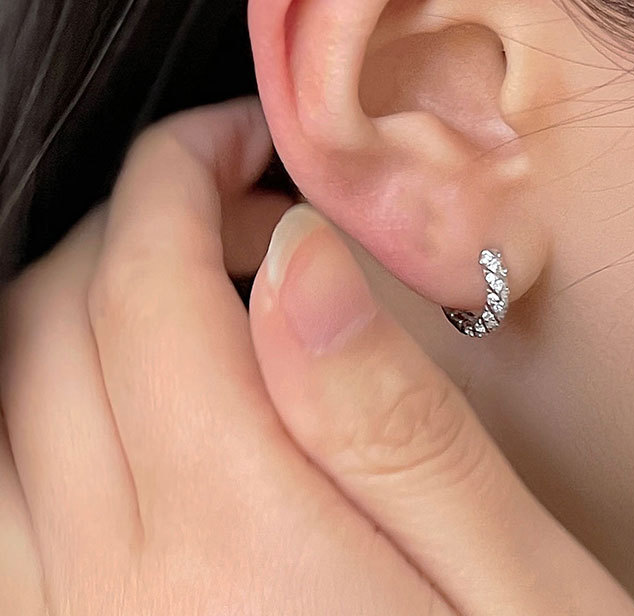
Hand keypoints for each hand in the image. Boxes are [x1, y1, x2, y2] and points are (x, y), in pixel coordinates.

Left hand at [0, 97, 633, 613]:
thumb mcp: (511, 579)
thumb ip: (392, 415)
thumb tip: (298, 256)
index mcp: (241, 544)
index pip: (143, 287)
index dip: (178, 177)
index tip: (237, 138)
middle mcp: (115, 593)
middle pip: (50, 326)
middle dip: (130, 218)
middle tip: (229, 195)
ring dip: (71, 298)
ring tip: (181, 274)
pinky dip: (27, 402)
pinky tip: (116, 383)